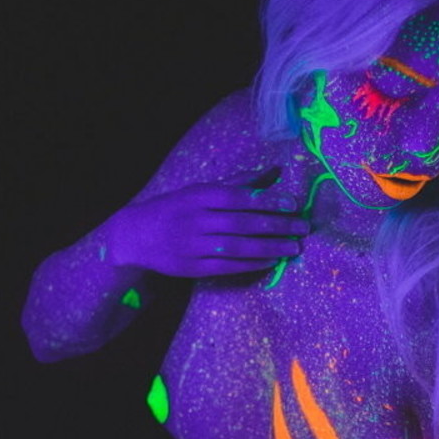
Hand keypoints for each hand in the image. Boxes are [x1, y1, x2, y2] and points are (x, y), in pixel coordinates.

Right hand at [103, 168, 308, 276]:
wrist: (135, 236)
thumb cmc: (177, 209)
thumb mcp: (202, 189)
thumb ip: (239, 182)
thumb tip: (274, 169)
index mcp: (199, 195)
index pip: (240, 197)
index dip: (268, 200)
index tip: (293, 203)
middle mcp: (196, 220)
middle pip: (243, 223)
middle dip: (277, 226)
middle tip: (303, 228)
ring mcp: (193, 245)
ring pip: (238, 247)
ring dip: (270, 248)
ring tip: (294, 248)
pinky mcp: (192, 268)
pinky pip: (227, 266)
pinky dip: (251, 264)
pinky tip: (271, 261)